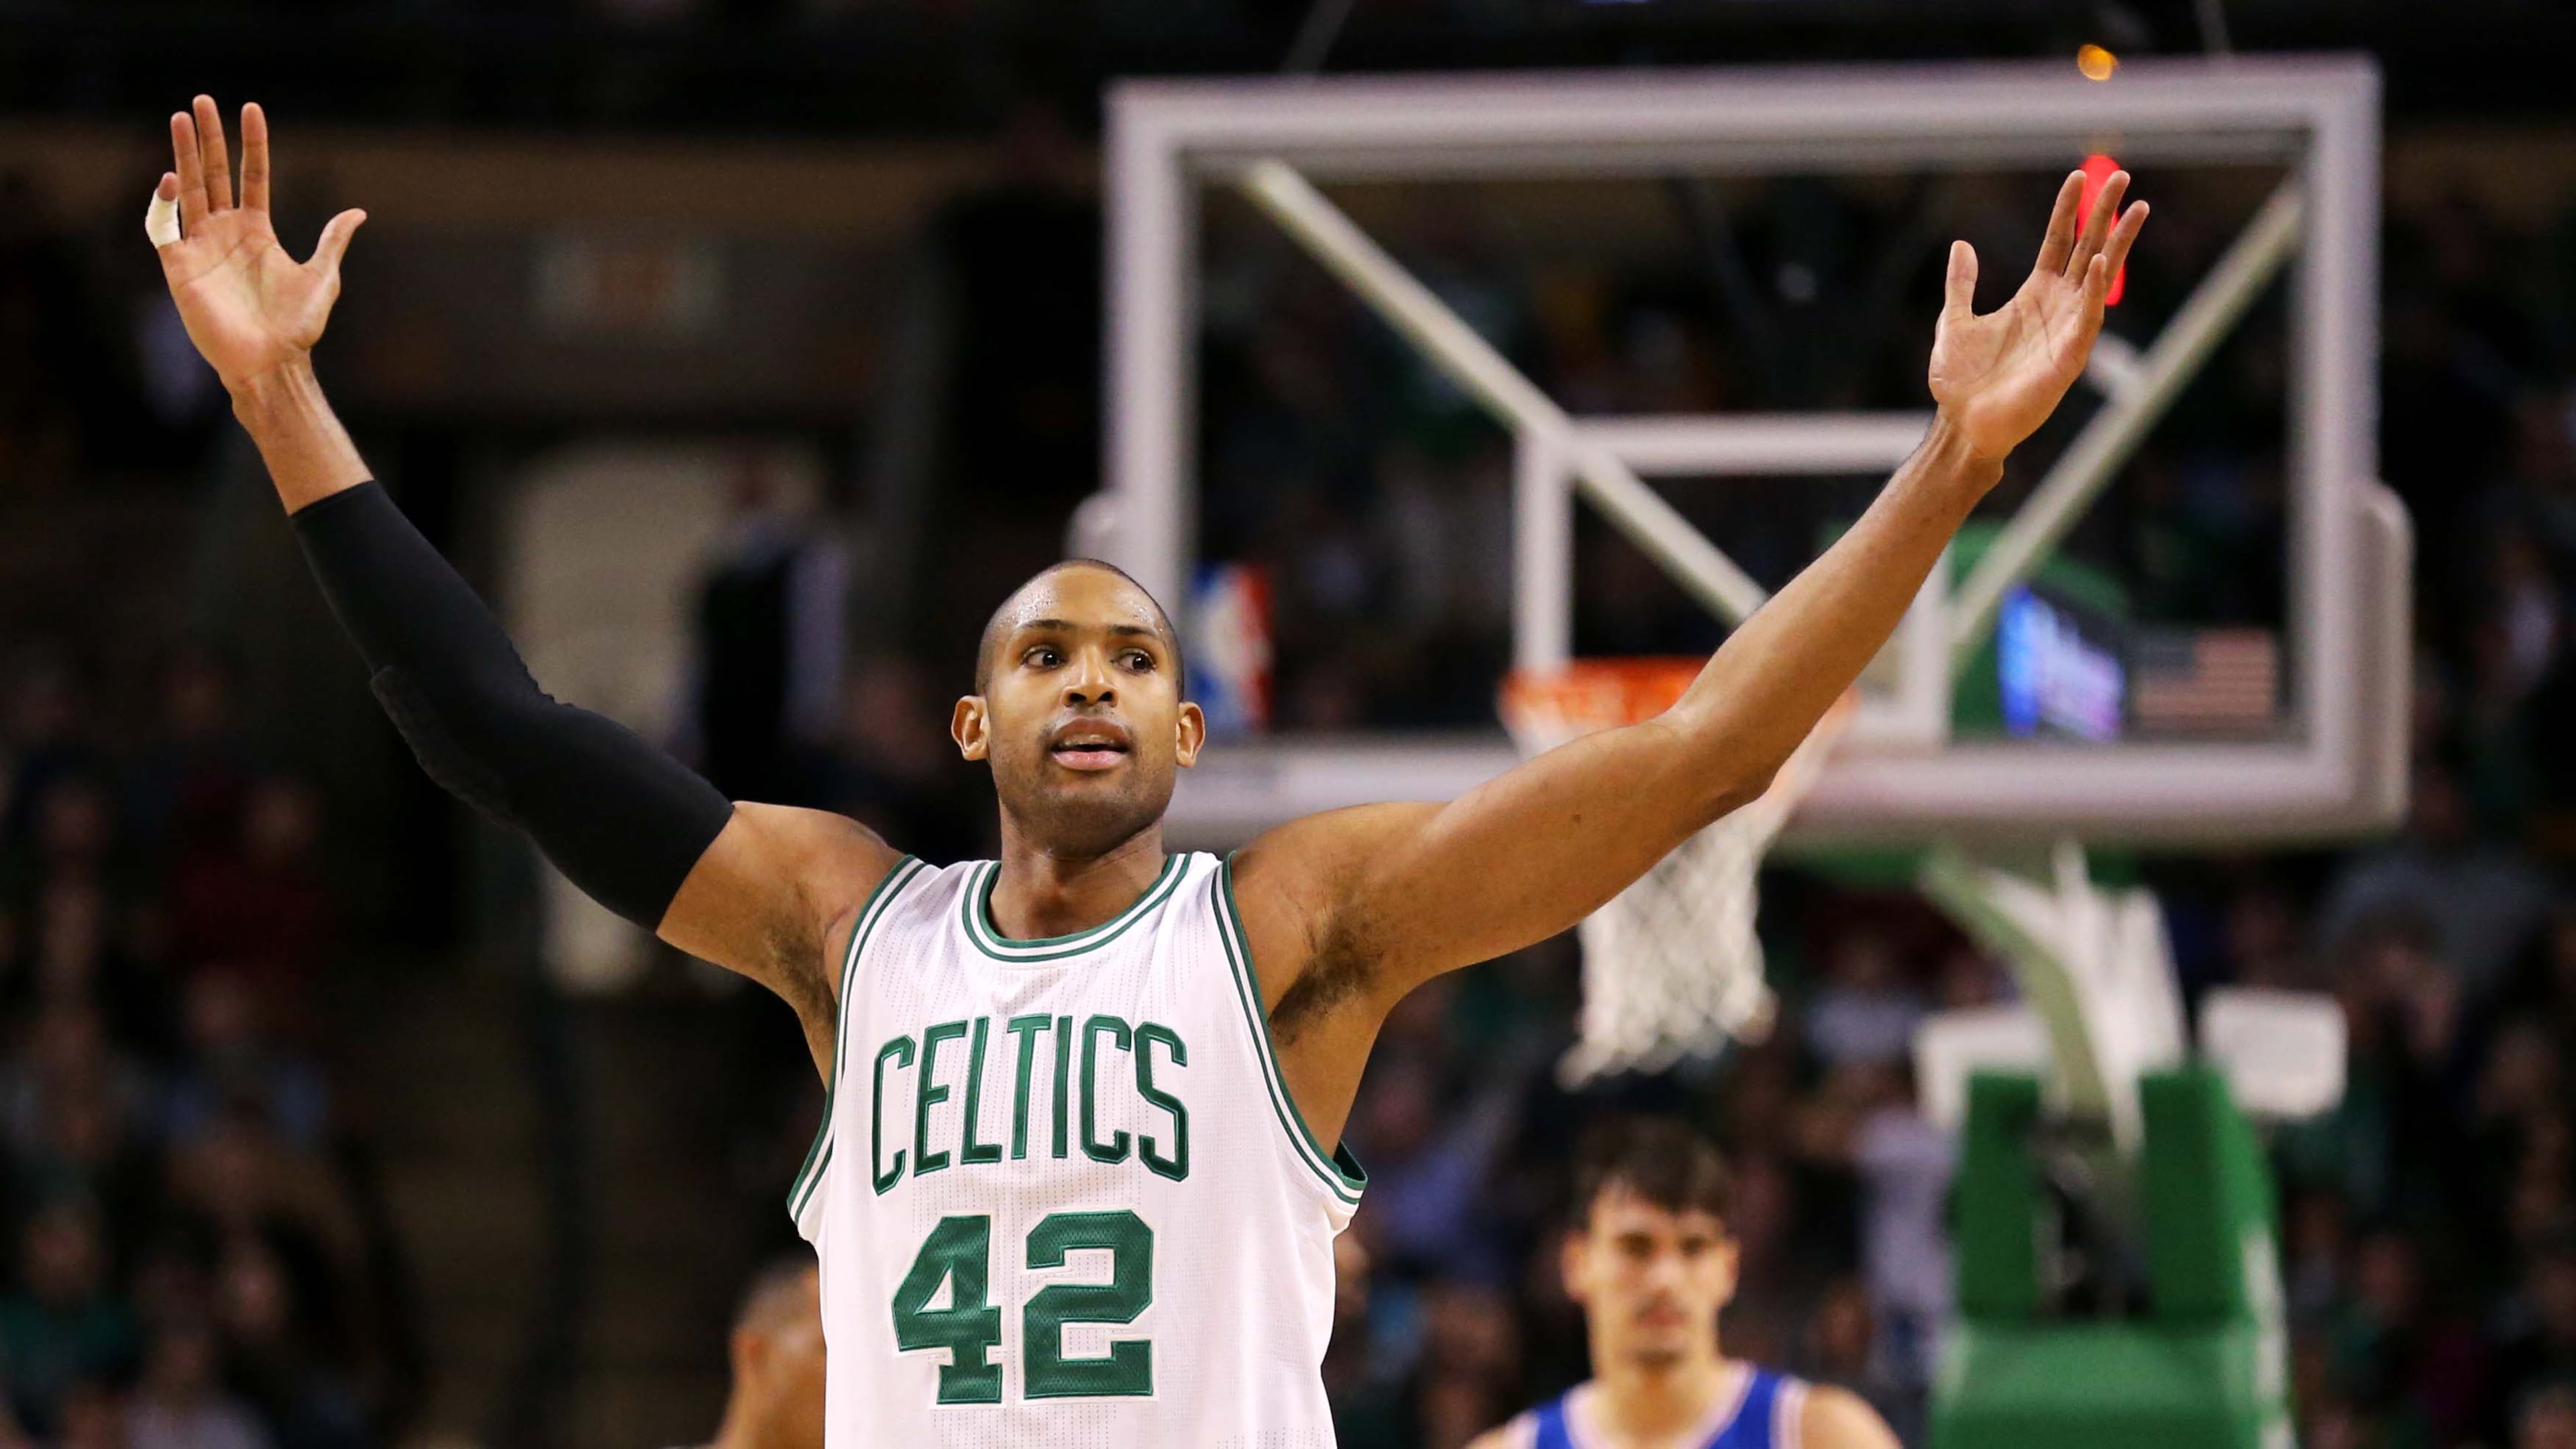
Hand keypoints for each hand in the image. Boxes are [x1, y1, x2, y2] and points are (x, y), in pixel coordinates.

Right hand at [152, 96, 365, 394]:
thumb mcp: (323, 276)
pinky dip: (163, 204)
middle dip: (209, 138)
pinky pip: (163, 228)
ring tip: (181, 118)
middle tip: (202, 101)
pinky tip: (173, 179)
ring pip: (189, 190)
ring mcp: (201, 246)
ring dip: (184, 154)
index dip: (252, 144)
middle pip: (215, 174)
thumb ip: (333, 240)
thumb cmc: (298, 326)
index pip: (252, 176)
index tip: (252, 109)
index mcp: (257, 231)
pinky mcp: (179, 266)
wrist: (272, 362)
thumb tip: (357, 212)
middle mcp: (226, 232)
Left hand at [1928, 169, 2147, 467]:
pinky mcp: (2070, 356)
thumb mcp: (1954, 321)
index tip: (2078, 176)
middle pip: (2087, 249)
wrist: (1962, 424)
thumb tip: (1962, 245)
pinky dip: (2097, 288)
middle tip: (2122, 176)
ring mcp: (2067, 330)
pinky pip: (2089, 317)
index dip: (2068, 211)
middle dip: (2104, 214)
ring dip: (2117, 243)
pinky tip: (2103, 259)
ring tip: (2136, 208)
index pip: (2057, 242)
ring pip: (2099, 277)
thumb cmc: (1961, 381)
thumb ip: (1962, 285)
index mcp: (2033, 295)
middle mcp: (2057, 307)